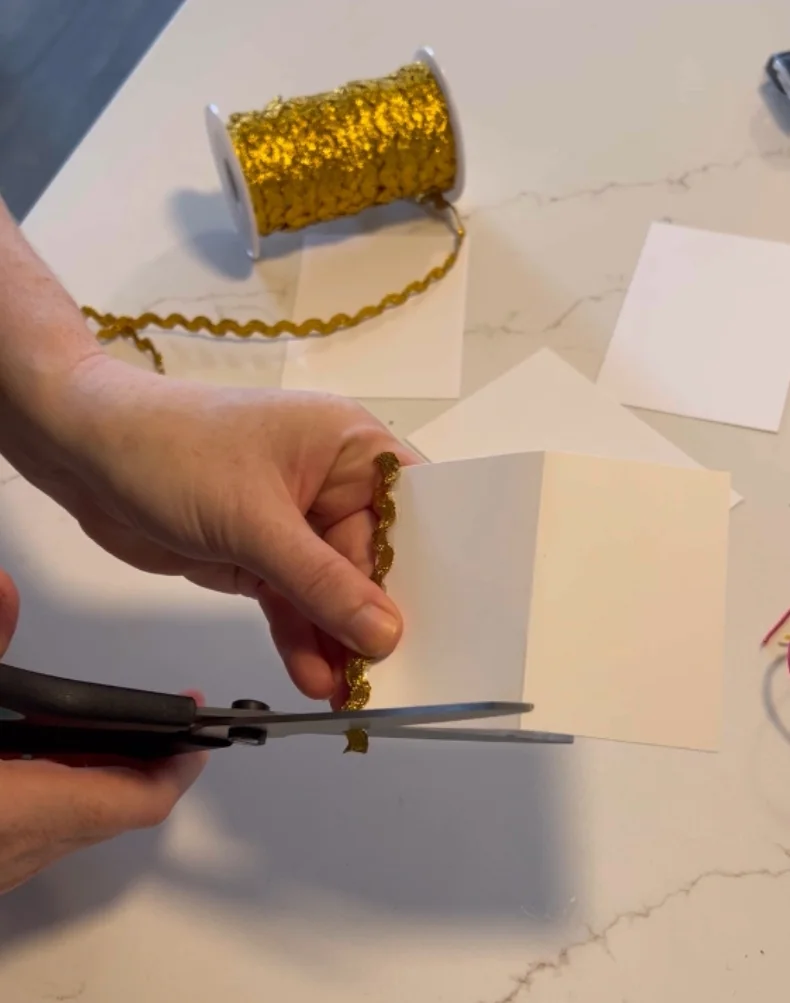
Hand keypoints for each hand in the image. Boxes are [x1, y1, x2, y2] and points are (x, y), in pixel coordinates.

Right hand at [0, 569, 204, 894]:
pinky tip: (26, 753)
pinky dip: (48, 791)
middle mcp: (11, 853)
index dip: (176, 765)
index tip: (200, 730)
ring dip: (94, 777)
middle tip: (164, 718)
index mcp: (15, 814)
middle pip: (109, 813)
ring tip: (104, 726)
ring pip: (68, 825)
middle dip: (141, 762)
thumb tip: (3, 593)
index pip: (132, 801)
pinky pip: (29, 831)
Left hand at [14, 356, 417, 702]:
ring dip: (339, 639)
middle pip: (376, 560)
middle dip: (380, 617)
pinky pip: (295, 604)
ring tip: (352, 692)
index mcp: (349, 446)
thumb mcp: (256, 520)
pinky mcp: (260, 556)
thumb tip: (385, 634)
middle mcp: (331, 483)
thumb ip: (321, 582)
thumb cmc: (172, 450)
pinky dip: (303, 639)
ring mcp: (295, 523)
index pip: (413, 507)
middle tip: (396, 675)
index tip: (455, 618)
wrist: (84, 454)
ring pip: (334, 591)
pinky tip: (315, 676)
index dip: (436, 561)